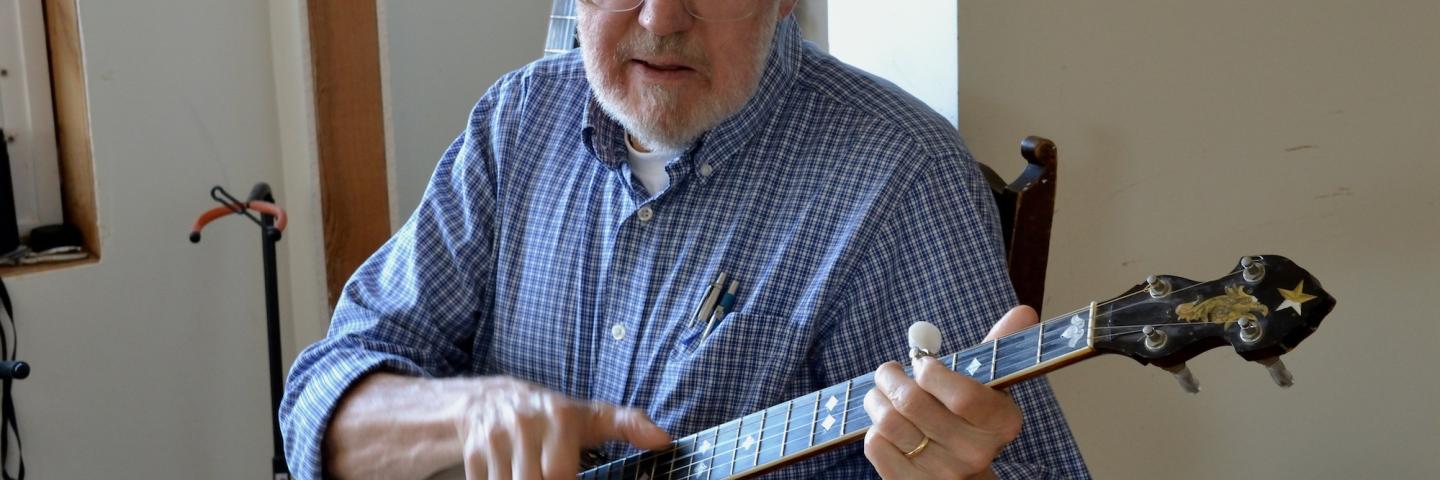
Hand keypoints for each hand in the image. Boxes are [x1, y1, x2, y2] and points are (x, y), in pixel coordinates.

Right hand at [454, 377, 671, 479]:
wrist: (489, 400)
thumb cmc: (551, 415)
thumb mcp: (590, 416)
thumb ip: (628, 425)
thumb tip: (664, 440)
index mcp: (559, 417)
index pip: (561, 472)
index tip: (568, 478)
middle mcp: (525, 425)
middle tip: (551, 477)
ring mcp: (495, 441)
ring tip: (538, 476)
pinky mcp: (473, 455)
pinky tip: (514, 478)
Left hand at [861, 305, 1038, 478]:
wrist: (962, 475)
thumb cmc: (970, 420)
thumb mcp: (988, 385)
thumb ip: (998, 348)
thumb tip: (1023, 311)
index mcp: (1001, 423)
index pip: (964, 396)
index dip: (933, 373)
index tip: (923, 364)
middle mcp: (975, 452)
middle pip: (914, 403)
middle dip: (891, 377)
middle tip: (889, 371)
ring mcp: (942, 473)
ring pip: (889, 422)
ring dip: (876, 399)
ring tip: (881, 393)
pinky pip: (876, 445)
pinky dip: (873, 428)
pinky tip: (885, 425)